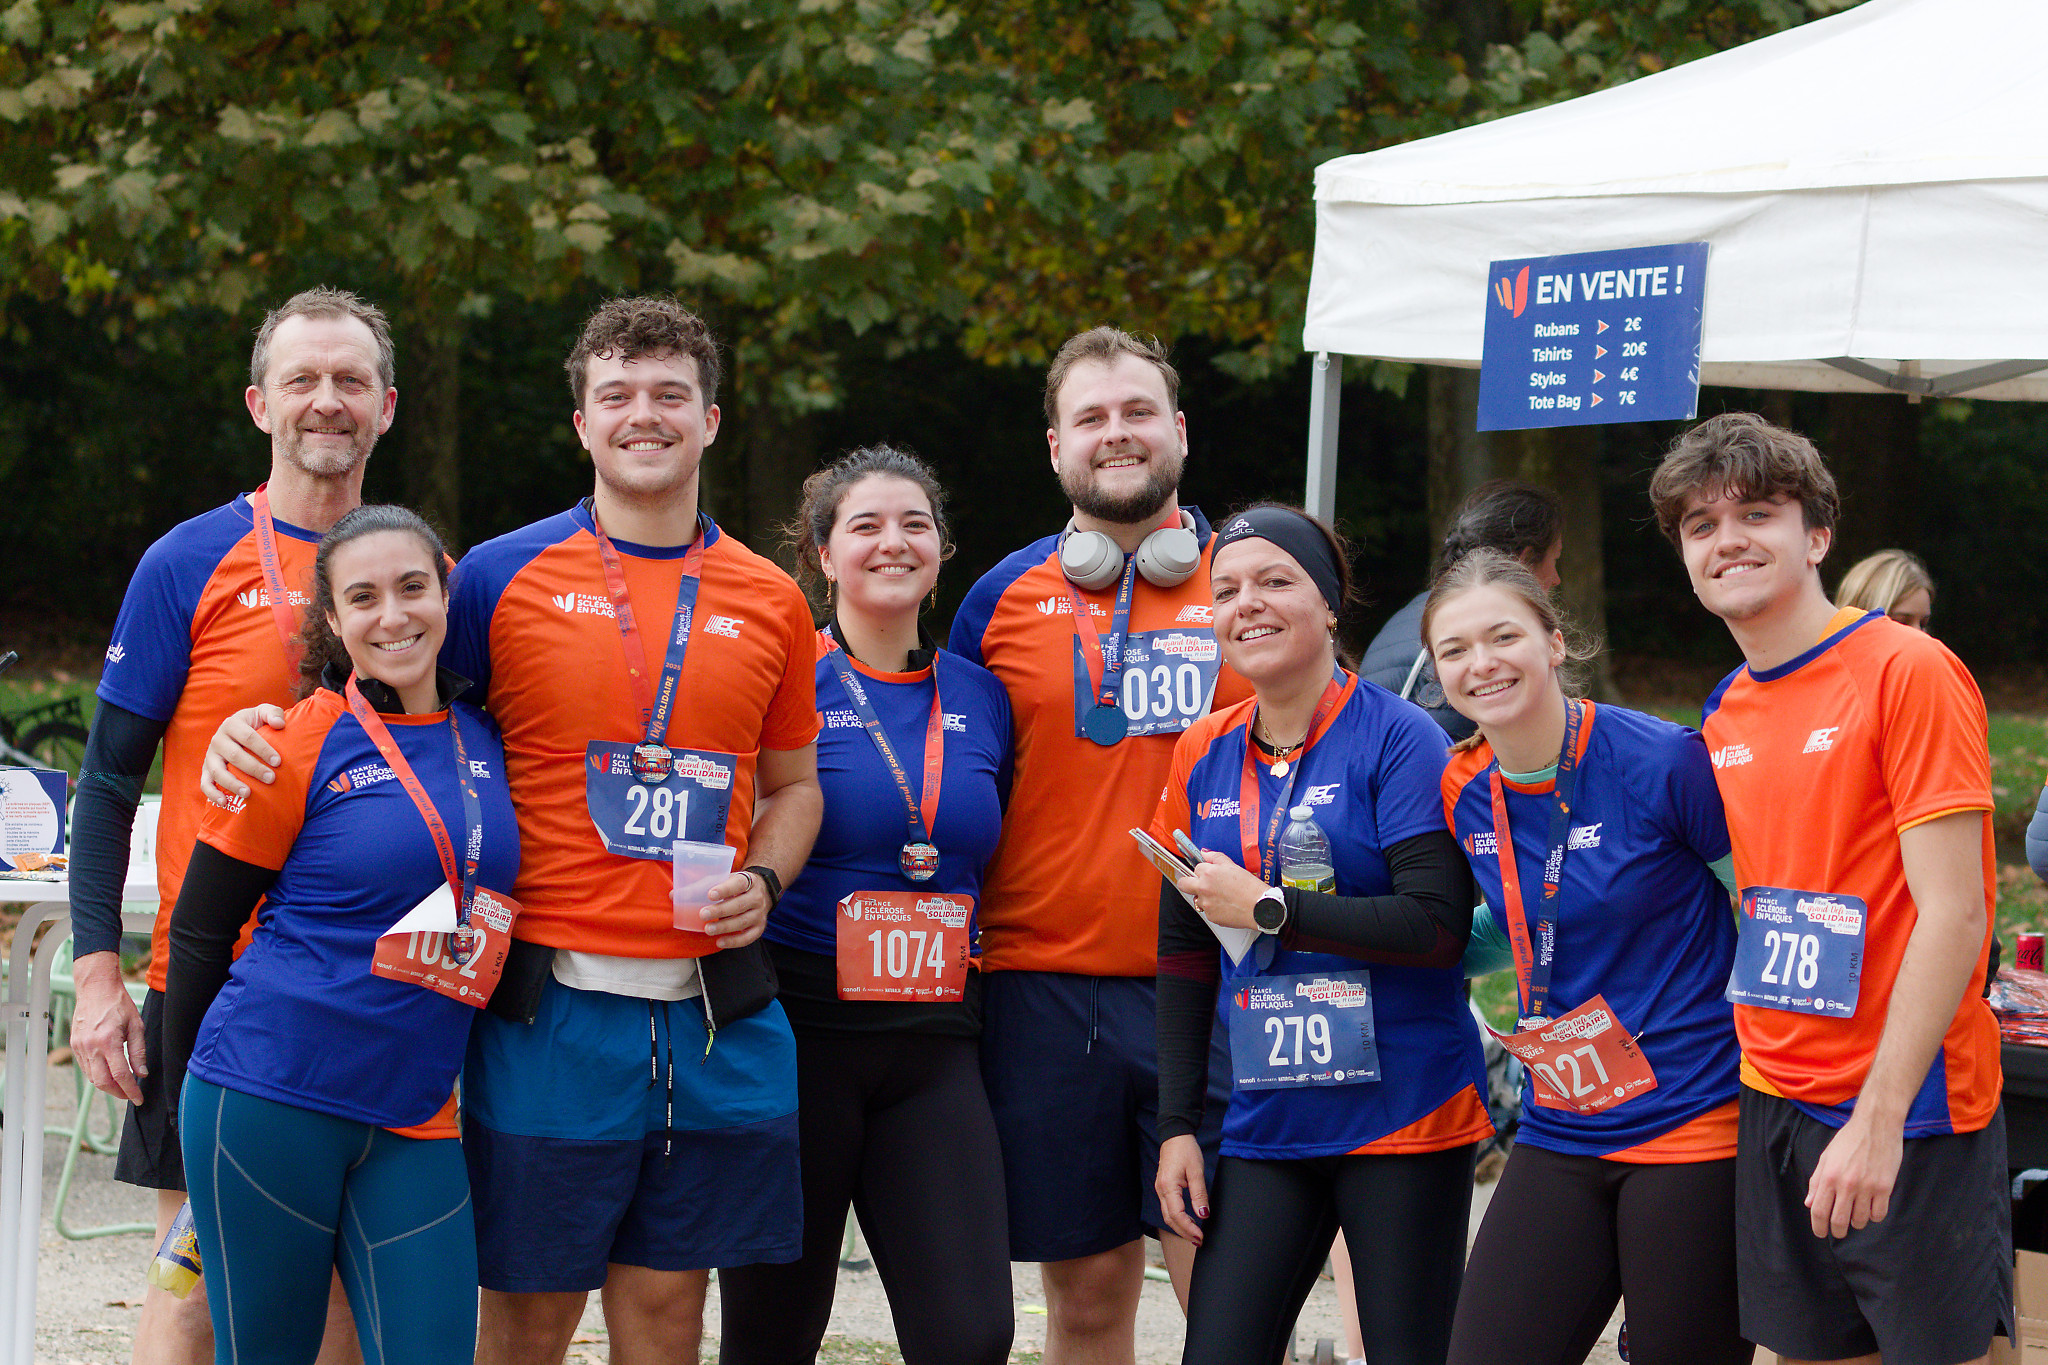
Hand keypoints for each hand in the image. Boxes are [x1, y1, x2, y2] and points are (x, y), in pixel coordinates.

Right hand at [70, 951, 145, 1103]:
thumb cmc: (118, 1003)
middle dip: (118, 1093)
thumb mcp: (136, 1026)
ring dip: (107, 1086)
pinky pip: (85, 1068)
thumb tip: (142, 1073)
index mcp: (108, 1041)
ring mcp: (80, 1047)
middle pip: (103, 1082)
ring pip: (92, 1077)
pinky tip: (109, 1075)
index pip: (120, 1074)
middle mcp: (90, 1047)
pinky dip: (97, 1075)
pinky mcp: (75, 1045)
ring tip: (122, 1087)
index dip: (130, 1090)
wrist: (96, 988)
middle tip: (131, 1096)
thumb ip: (138, 1051)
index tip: (138, 1098)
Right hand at [201, 705, 286, 804]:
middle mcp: (218, 739)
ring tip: (248, 793)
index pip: (248, 737)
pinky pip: (205, 783)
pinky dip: (212, 794)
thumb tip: (279, 724)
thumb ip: (272, 713)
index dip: (263, 749)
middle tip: (271, 779)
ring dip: (232, 783)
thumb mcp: (262, 713)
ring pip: (218, 771)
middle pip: (235, 756)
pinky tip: (225, 802)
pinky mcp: (206, 770)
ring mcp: (210, 756)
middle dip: (253, 768)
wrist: (236, 731)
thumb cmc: (254, 724)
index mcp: (231, 724)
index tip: (278, 762)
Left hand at [686, 870, 771, 949]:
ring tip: (708, 930)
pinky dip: (734, 941)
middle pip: (740, 905)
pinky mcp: (760, 927)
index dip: (725, 889)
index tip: (710, 894)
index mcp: (748, 881)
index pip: (738, 884)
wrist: (762, 891)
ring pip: (743, 921)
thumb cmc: (735, 886)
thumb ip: (700, 886)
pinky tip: (720, 942)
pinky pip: (748, 937)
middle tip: (703, 915)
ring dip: (725, 927)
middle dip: (720, 911)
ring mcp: (760, 913)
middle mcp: (756, 897)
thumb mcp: (723, 879)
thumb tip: (674, 895)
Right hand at [1154, 1134, 1209, 1244]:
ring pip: (1167, 1215)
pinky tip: (1187, 1221)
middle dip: (1184, 1233)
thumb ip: (1199, 1194)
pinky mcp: (1163, 1187)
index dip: (1189, 1228)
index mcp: (1168, 1186)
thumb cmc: (1186, 1150)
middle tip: (1199, 1241)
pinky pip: (1168, 1208)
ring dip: (1180, 1227)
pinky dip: (1177, 1218)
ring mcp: (1160, 1189)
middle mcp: (1160, 1190)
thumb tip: (1203, 1215)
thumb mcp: (1196, 1170)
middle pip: (1170, 1219)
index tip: (1201, 1236)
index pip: (1177, 1215)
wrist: (1175, 1135)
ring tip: (1194, 1235)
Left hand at [1174, 852, 1270, 930]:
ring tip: (1222, 897)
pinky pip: (1208, 911)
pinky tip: (1227, 906)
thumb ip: (1216, 857)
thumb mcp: (1233, 866)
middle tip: (1199, 884)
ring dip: (1205, 897)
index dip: (1204, 871)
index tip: (1209, 873)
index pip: (1196, 868)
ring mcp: (1205, 903)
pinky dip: (1215, 909)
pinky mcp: (1210, 917)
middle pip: (1183, 884)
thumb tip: (1205, 853)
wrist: (1259, 907)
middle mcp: (1203, 888)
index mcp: (1208, 873)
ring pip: (1198, 899)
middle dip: (1187, 882)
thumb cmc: (1250, 887)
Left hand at [1805, 1107, 1903, 1237]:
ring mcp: (1867, 1187)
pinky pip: (1879, 1214)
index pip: (1819, 1210)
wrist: (1876, 1125)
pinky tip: (1871, 1208)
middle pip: (1839, 1220)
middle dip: (1837, 1231)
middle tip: (1838, 1231)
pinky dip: (1874, 1216)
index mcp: (1829, 1176)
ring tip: (1855, 1214)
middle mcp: (1847, 1184)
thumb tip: (1809, 1203)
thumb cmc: (1849, 1140)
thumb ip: (1817, 1181)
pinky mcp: (1885, 1187)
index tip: (1821, 1232)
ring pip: (1861, 1220)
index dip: (1818, 1226)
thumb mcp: (1827, 1158)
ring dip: (1857, 1222)